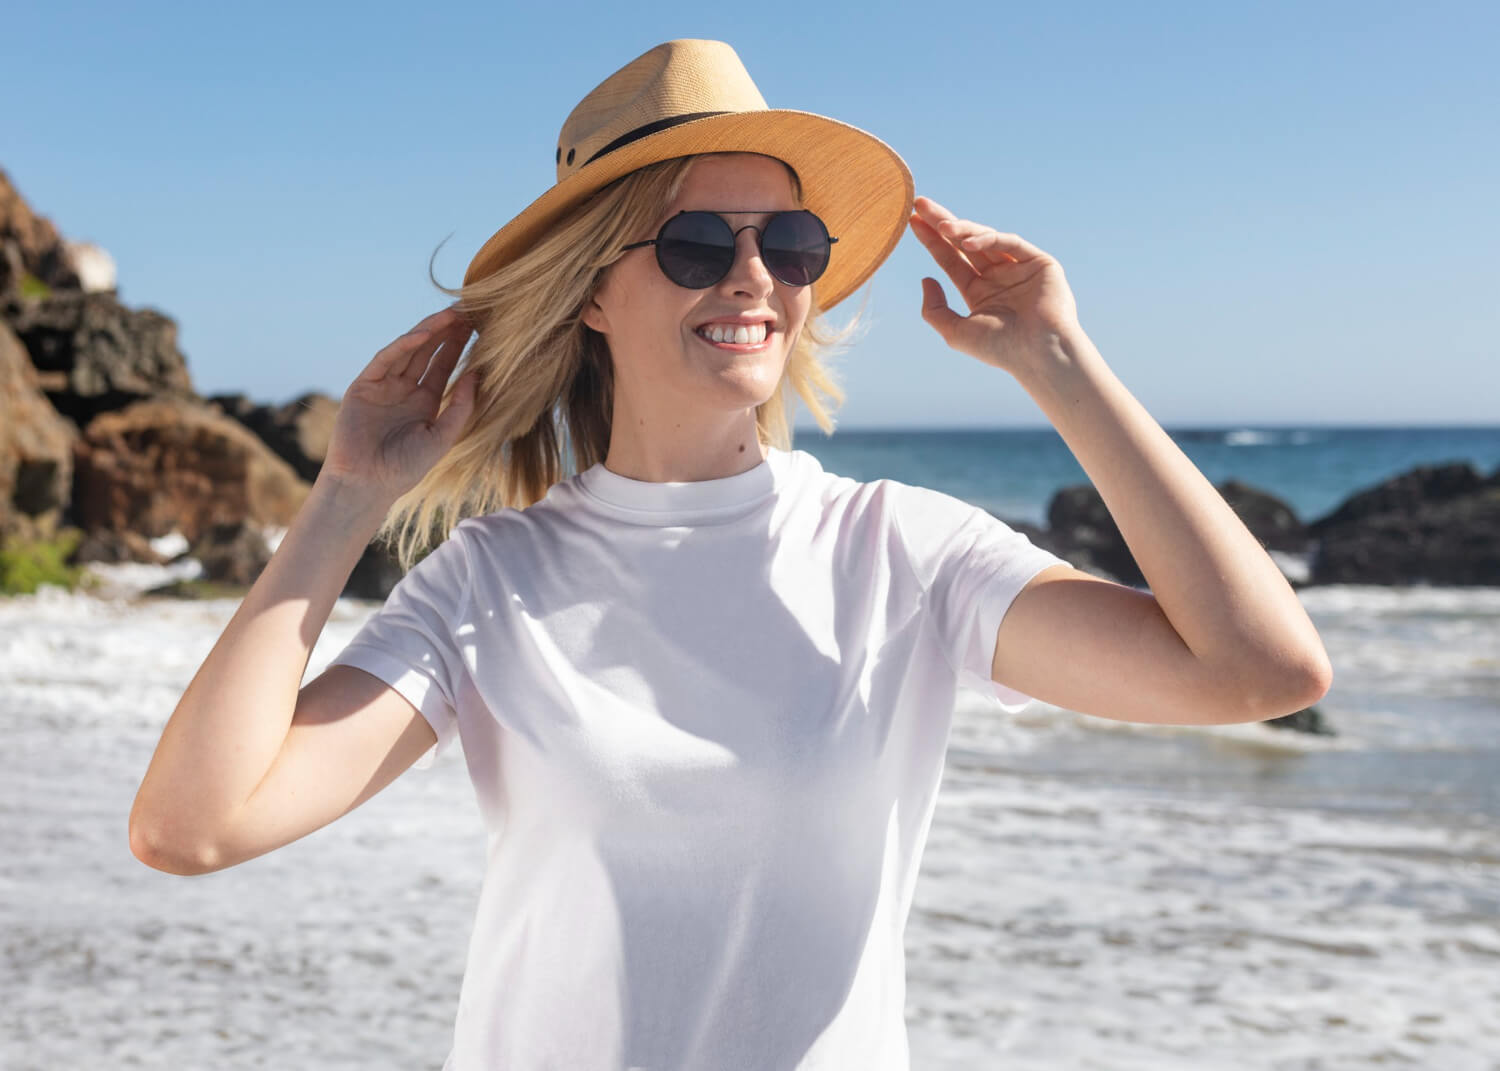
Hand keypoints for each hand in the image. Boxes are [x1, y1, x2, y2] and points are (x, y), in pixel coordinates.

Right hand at [319, 306, 477, 499]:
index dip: (458, 346)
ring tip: (451, 315)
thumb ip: (460, 407)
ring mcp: (382, 386)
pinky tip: (423, 334)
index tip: (479, 327)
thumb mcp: (442, 437)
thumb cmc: (405, 468)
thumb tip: (477, 375)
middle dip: (446, 333)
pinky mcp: (363, 385)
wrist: (367, 484)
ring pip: (408, 351)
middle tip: (468, 311)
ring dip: (428, 332)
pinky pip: (386, 360)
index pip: (443, 366)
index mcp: (423, 402)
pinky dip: (403, 346)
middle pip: (427, 353)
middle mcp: (403, 390)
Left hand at [909, 195, 1080, 372]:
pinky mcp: (1039, 262)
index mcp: (979, 292)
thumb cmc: (1000, 349)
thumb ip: (935, 309)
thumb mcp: (956, 332)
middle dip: (943, 222)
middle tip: (921, 204)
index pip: (950, 259)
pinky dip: (989, 239)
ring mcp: (1018, 267)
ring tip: (942, 226)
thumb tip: (925, 278)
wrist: (1038, 355)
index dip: (932, 240)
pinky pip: (1010, 243)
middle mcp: (998, 276)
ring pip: (985, 239)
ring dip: (962, 230)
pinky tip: (968, 243)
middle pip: (964, 242)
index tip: (912, 222)